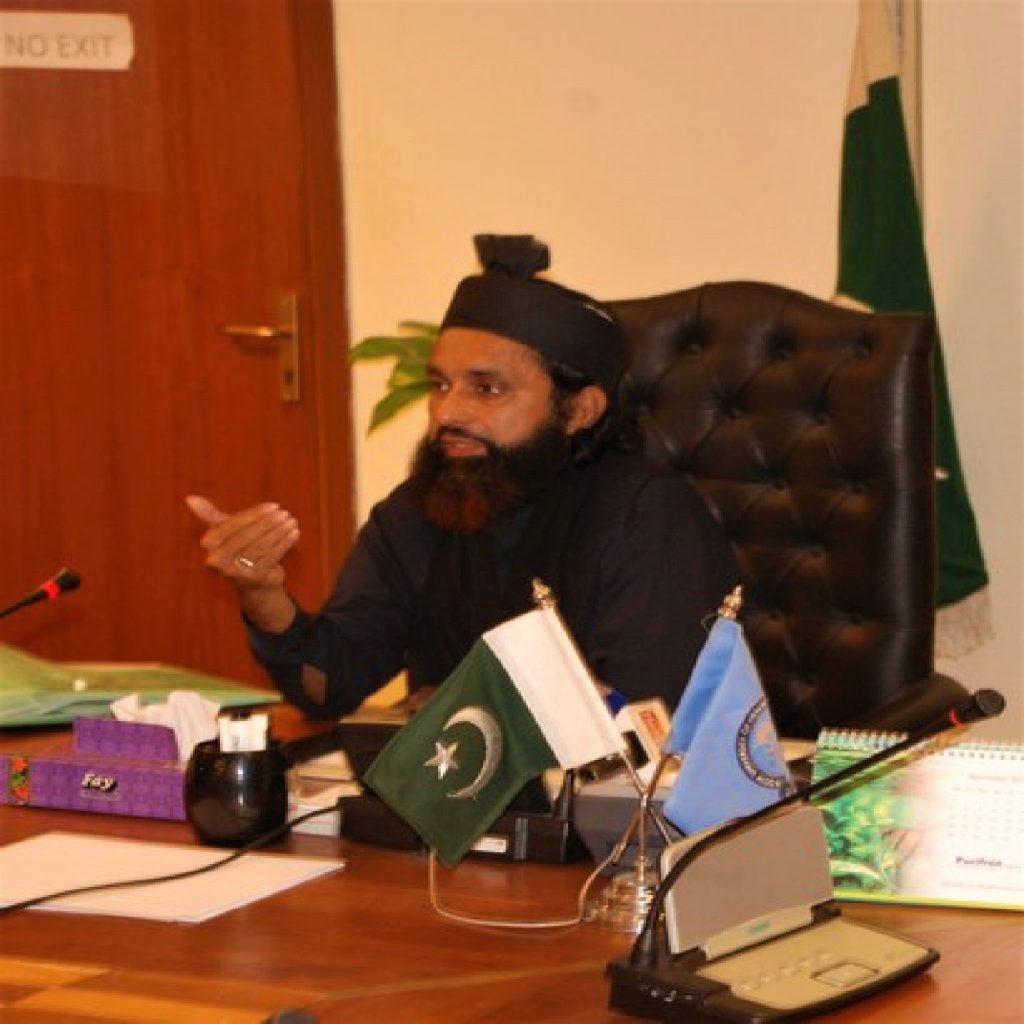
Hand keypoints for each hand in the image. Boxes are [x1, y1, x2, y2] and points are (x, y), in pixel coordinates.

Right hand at [185, 495, 299, 632]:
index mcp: (210, 544)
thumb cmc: (238, 550)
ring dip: (279, 531)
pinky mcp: (254, 578)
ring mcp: (236, 571)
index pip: (234, 524)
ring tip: (291, 520)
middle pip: (249, 535)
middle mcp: (218, 559)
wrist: (254, 583)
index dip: (256, 514)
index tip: (274, 505)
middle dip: (269, 522)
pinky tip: (294, 533)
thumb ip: (209, 515)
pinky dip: (285, 543)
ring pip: (262, 545)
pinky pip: (272, 556)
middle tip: (285, 513)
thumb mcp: (223, 531)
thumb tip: (189, 498)